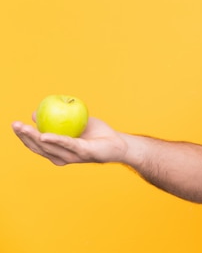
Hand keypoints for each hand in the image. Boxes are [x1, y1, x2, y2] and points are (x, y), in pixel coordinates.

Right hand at [12, 114, 127, 165]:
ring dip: (35, 137)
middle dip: (25, 136)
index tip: (15, 125)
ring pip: (49, 147)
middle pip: (39, 147)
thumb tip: (35, 113)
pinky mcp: (83, 152)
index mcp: (59, 151)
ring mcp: (72, 156)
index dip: (24, 136)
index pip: (37, 145)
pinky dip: (56, 140)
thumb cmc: (97, 133)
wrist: (118, 143)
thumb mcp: (73, 121)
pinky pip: (67, 144)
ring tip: (24, 127)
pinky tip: (44, 135)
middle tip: (15, 124)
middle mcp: (62, 156)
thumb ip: (56, 118)